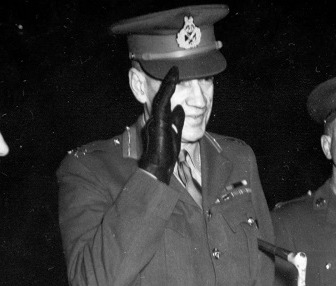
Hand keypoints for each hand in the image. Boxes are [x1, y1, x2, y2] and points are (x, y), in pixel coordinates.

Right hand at [139, 66, 184, 182]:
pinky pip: (163, 102)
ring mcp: (155, 118)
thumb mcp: (175, 133)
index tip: (177, 75)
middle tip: (176, 67)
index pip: (166, 100)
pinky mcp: (157, 121)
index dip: (171, 88)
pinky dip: (168, 90)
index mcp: (159, 120)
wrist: (158, 167)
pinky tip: (174, 80)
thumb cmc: (165, 154)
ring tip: (175, 69)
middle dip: (169, 81)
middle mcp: (155, 116)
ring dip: (168, 82)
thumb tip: (180, 107)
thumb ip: (177, 120)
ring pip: (161, 96)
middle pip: (163, 95)